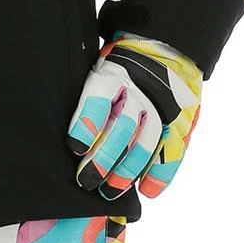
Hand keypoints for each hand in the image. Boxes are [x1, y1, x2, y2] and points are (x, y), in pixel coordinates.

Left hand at [66, 30, 202, 200]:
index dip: (86, 124)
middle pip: (121, 128)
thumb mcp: (98, 69)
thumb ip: (87, 96)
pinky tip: (148, 191)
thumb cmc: (118, 67)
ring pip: (146, 143)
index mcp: (113, 76)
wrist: (164, 49)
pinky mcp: (180, 122)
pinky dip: (161, 174)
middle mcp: (139, 92)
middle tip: (85, 181)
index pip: (98, 99)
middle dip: (103, 159)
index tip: (74, 147)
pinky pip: (173, 151)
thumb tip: (63, 131)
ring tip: (110, 193)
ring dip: (127, 172)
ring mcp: (162, 108)